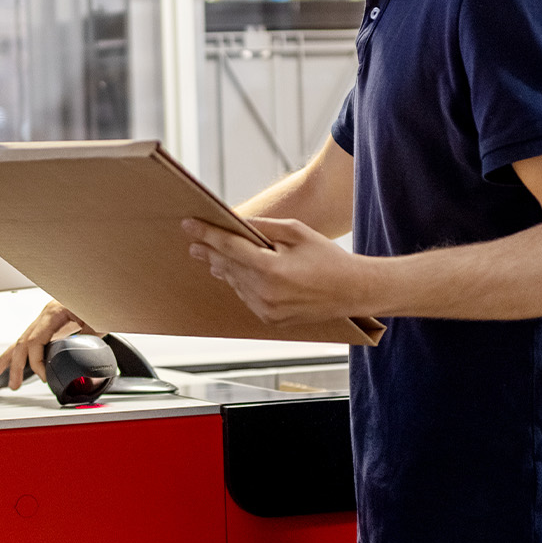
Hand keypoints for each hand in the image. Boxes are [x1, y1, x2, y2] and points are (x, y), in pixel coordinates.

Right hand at [0, 300, 100, 390]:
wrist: (101, 286)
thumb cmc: (98, 298)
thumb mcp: (96, 321)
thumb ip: (86, 339)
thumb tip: (80, 359)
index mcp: (53, 312)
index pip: (34, 341)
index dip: (36, 362)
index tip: (44, 376)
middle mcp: (46, 314)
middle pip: (23, 341)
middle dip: (15, 364)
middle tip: (14, 384)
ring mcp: (47, 318)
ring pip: (23, 339)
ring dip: (12, 358)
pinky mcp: (52, 322)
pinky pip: (33, 338)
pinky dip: (24, 351)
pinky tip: (19, 361)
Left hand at [184, 216, 374, 326]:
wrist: (352, 291)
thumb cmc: (327, 257)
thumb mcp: (296, 232)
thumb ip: (264, 227)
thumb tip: (237, 222)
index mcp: (271, 269)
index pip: (229, 247)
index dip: (207, 234)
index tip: (189, 225)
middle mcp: (265, 293)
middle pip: (227, 266)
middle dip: (209, 251)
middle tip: (193, 240)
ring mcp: (267, 310)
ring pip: (235, 283)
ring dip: (223, 267)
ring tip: (211, 254)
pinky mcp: (270, 320)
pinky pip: (246, 296)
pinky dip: (239, 282)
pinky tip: (234, 272)